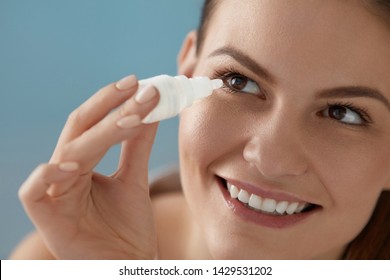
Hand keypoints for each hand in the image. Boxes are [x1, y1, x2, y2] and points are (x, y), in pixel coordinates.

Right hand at [19, 75, 159, 258]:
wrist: (126, 264)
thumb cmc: (126, 226)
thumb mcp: (134, 179)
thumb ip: (137, 146)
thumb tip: (150, 109)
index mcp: (82, 161)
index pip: (93, 122)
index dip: (114, 101)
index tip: (142, 83)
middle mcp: (64, 170)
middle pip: (80, 129)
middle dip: (109, 106)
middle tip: (137, 88)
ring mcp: (51, 190)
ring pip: (69, 152)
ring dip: (101, 134)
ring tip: (133, 119)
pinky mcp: (42, 214)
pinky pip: (35, 189)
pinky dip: (49, 174)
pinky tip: (73, 165)